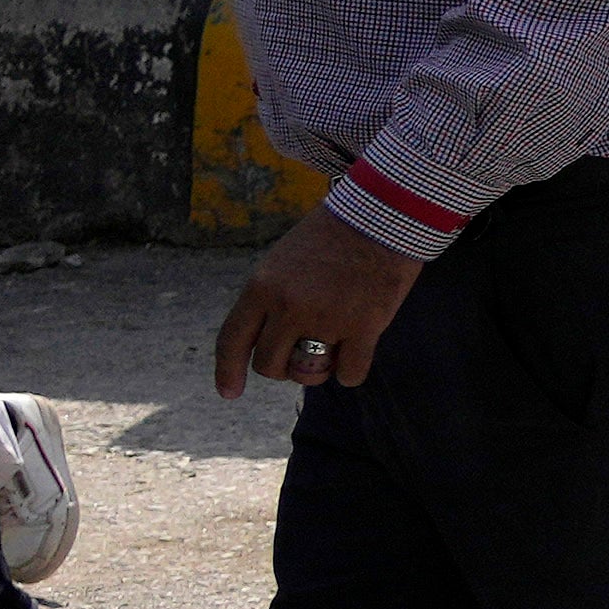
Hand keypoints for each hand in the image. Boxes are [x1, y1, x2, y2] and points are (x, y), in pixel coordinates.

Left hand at [212, 213, 422, 400]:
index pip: (232, 340)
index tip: (230, 393)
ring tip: (330, 356)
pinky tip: (355, 359)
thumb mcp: (282, 261)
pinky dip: (350, 373)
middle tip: (300, 355)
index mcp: (262, 288)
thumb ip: (270, 297)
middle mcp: (288, 308)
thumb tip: (270, 337)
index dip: (227, 372)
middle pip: (269, 365)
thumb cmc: (332, 234)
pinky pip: (350, 372)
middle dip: (282, 367)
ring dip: (316, 372)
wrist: (381, 216)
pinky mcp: (364, 327)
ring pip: (307, 373)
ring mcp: (326, 320)